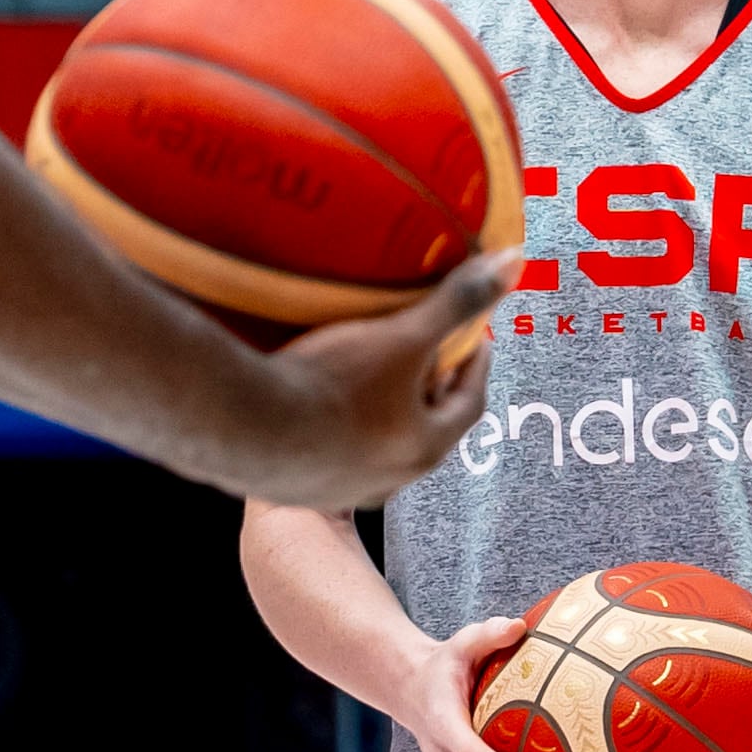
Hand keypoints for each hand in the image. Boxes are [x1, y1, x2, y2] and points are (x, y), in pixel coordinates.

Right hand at [246, 252, 519, 509]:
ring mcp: (338, 488)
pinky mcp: (294, 488)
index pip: (469, 402)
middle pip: (424, 427)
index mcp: (425, 447)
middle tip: (426, 355)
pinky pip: (326, 452)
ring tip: (369, 375)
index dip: (475, 366)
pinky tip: (314, 402)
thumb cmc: (330, 383)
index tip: (476, 341)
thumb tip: (513, 263)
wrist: (239, 427)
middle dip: (428, 390)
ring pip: (374, 445)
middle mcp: (389, 479)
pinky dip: (333, 426)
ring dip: (379, 412)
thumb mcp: (402, 336)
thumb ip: (457, 302)